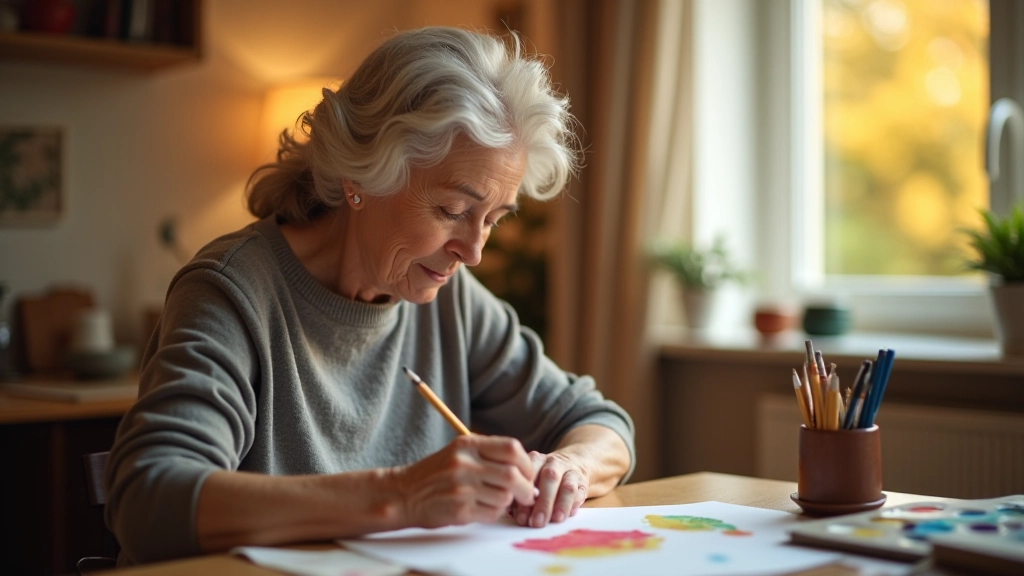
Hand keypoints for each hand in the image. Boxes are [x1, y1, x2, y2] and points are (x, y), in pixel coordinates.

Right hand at [394, 435, 535, 527]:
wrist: (403, 494)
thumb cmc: (436, 473)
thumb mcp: (458, 451)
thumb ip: (488, 454)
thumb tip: (525, 467)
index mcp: (467, 444)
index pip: (512, 448)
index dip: (526, 463)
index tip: (527, 473)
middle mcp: (465, 464)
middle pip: (513, 475)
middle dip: (525, 488)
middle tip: (526, 494)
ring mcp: (461, 488)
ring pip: (505, 497)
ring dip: (507, 502)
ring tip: (497, 500)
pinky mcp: (459, 510)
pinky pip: (492, 513)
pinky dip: (494, 513)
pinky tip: (484, 508)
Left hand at [512, 451, 588, 527]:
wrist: (572, 463)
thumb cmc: (542, 479)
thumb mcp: (530, 481)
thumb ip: (520, 495)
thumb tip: (509, 512)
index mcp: (535, 459)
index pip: (529, 473)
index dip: (524, 495)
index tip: (520, 517)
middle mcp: (553, 463)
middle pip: (549, 479)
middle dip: (543, 503)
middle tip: (536, 522)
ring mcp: (570, 471)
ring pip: (567, 486)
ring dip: (560, 504)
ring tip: (555, 520)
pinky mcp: (583, 482)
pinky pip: (580, 492)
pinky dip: (574, 504)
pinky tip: (568, 515)